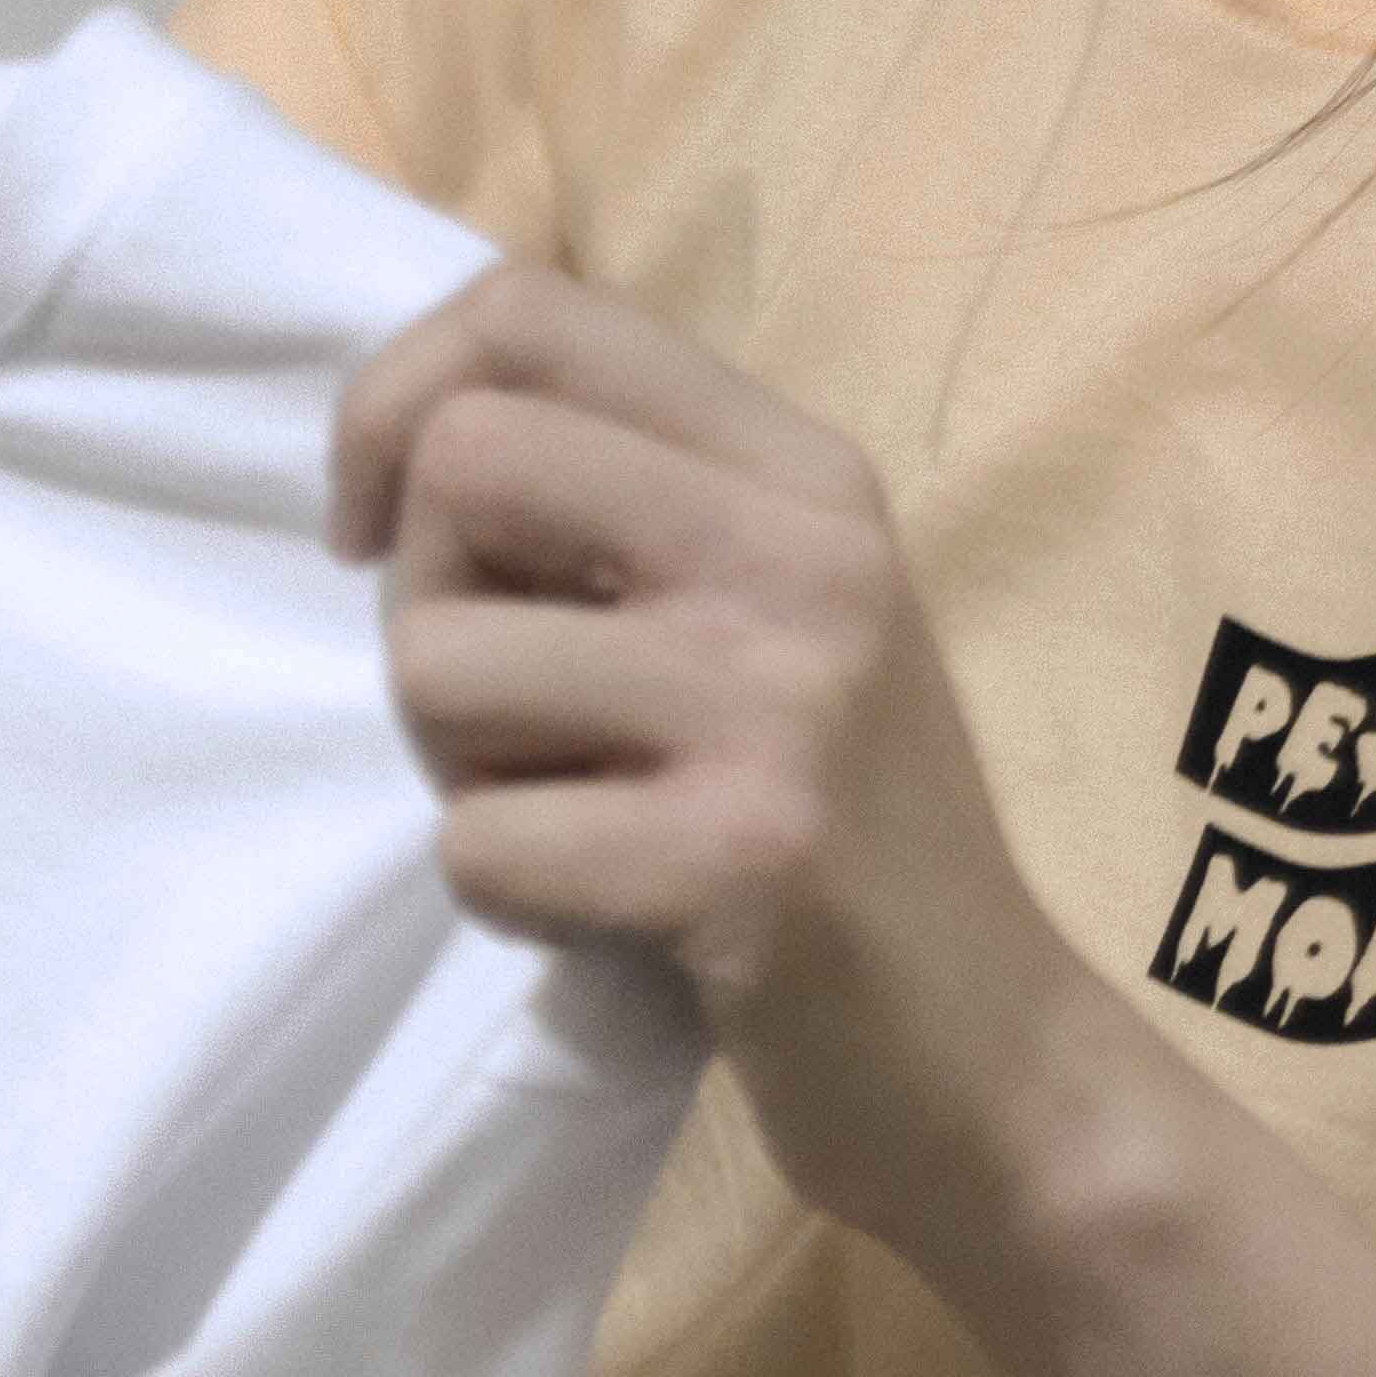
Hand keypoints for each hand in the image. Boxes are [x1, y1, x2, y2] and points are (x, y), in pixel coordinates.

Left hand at [332, 265, 1104, 1273]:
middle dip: (418, 603)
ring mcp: (778, 702)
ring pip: (437, 663)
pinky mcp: (736, 861)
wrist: (995, 1064)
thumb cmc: (844, 843)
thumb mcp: (776, 621)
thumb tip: (409, 444)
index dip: (394, 409)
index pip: (528, 312)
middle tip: (497, 714)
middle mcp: (801, 552)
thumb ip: (632, 512)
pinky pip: (478, 844)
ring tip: (572, 821)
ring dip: (456, 769)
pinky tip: (611, 920)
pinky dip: (506, 901)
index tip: (381, 533)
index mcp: (801, 470)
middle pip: (463, 461)